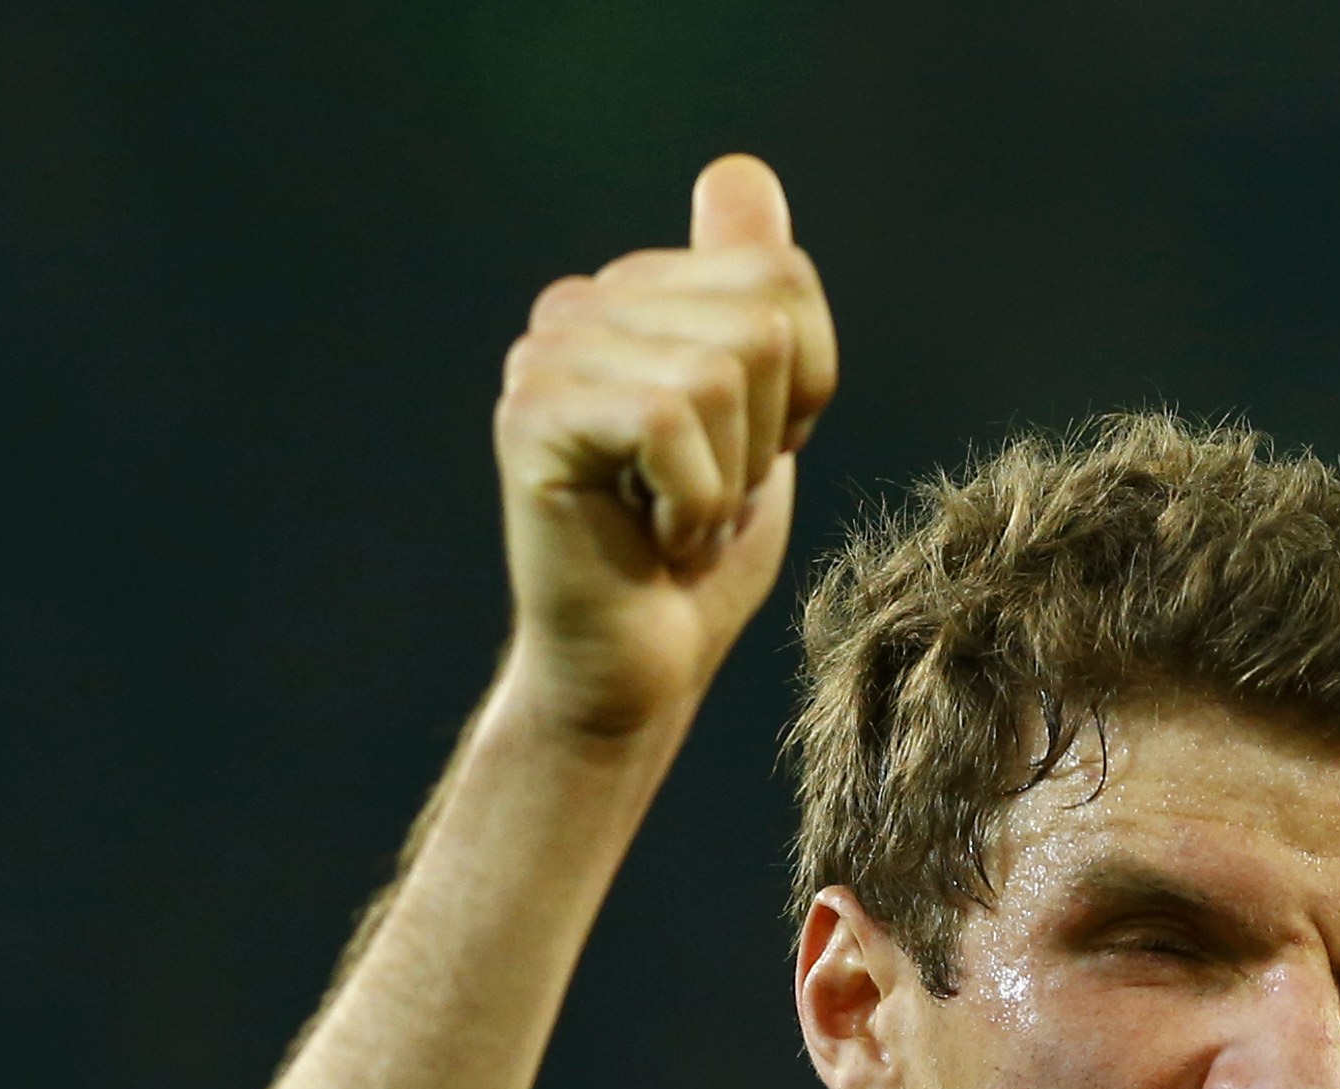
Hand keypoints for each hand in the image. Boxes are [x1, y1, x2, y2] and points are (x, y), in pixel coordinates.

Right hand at [491, 154, 838, 741]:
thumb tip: (737, 170)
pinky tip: (654, 538)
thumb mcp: (762, 414)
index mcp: (637, 291)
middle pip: (760, 321)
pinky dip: (694, 504)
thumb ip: (755, 296)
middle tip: (708, 496)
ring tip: (675, 520)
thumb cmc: (701, 555)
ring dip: (728, 480)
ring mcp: (547, 355)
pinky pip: (672, 420)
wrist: (638, 667)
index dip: (806, 385)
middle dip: (766, 435)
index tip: (753, 451)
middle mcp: (579, 305)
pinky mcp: (533, 417)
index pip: (781, 276)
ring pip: (721, 372)